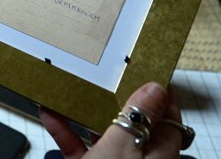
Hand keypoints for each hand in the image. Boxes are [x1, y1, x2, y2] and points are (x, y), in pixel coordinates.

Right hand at [40, 82, 186, 157]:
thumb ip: (137, 118)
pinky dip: (65, 131)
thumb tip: (156, 88)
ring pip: (103, 133)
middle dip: (115, 98)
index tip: (147, 69)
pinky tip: (50, 114)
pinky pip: (79, 147)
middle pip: (133, 123)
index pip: (169, 118)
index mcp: (159, 155)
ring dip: (84, 112)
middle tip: (104, 75)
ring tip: (70, 89)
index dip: (159, 93)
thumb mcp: (122, 148)